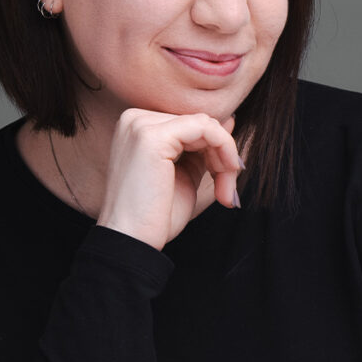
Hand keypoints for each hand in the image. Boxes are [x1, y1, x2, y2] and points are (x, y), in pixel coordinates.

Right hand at [97, 109, 241, 249]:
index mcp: (137, 126)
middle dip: (222, 155)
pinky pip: (205, 127)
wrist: (132, 243)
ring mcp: (141, 125)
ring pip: (205, 123)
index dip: (215, 150)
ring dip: (225, 155)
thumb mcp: (184, 174)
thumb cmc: (155, 216)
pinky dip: (224, 148)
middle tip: (227, 190)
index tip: (224, 182)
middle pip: (199, 121)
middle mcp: (135, 119)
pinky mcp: (153, 136)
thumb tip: (229, 120)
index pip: (190, 123)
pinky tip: (224, 174)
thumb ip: (202, 147)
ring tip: (225, 189)